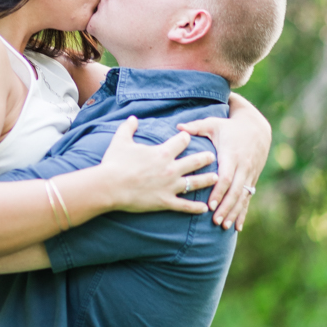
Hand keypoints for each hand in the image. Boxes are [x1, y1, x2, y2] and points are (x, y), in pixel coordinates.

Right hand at [99, 118, 217, 213]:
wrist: (109, 186)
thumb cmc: (114, 163)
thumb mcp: (120, 141)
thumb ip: (128, 128)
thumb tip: (132, 118)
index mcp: (162, 153)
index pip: (181, 141)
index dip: (185, 137)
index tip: (188, 136)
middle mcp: (170, 168)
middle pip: (194, 161)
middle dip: (205, 158)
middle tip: (212, 156)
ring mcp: (170, 186)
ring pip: (194, 182)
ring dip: (207, 180)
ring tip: (216, 178)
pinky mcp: (165, 201)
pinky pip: (185, 206)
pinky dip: (196, 208)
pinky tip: (205, 208)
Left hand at [177, 96, 270, 230]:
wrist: (256, 128)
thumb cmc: (229, 126)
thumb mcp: (214, 124)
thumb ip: (196, 127)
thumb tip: (178, 126)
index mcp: (232, 155)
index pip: (226, 177)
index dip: (218, 192)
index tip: (209, 204)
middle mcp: (243, 167)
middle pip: (235, 191)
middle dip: (226, 207)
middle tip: (215, 221)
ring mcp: (249, 174)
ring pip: (243, 197)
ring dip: (233, 213)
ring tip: (224, 226)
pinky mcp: (252, 179)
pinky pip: (248, 198)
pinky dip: (243, 213)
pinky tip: (237, 227)